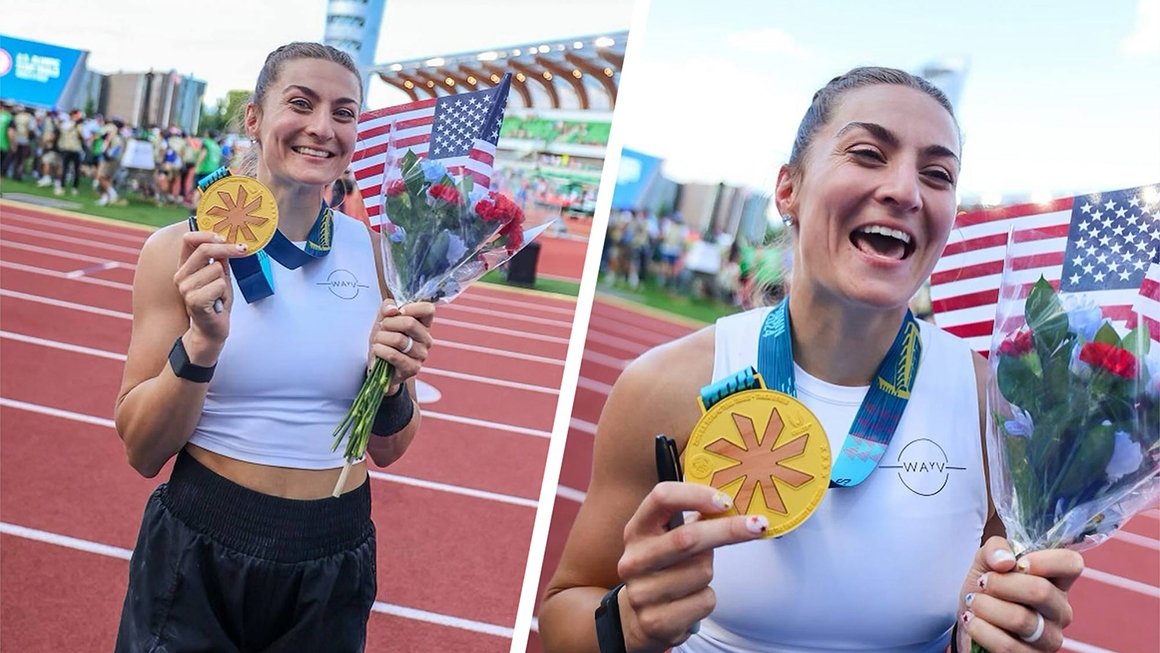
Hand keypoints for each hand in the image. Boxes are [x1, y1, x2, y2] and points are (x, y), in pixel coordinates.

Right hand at [174, 231, 249, 342]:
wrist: (211, 329)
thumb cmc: (216, 302)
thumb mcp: (220, 276)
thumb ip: (220, 259)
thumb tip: (228, 239)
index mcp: (184, 266)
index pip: (188, 240)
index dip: (207, 234)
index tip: (224, 237)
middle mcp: (181, 275)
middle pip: (205, 249)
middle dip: (228, 249)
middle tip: (242, 250)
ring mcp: (185, 288)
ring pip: (217, 269)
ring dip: (225, 282)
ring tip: (220, 294)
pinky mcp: (194, 300)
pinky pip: (219, 285)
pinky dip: (225, 293)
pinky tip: (218, 302)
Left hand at [370, 301, 434, 392]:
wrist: (377, 364)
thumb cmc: (384, 340)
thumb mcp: (383, 319)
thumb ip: (387, 307)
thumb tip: (392, 309)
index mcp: (424, 324)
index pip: (428, 309)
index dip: (411, 307)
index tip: (397, 312)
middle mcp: (426, 340)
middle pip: (410, 323)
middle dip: (388, 323)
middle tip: (382, 328)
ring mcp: (421, 355)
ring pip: (398, 340)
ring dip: (381, 338)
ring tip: (378, 341)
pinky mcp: (412, 369)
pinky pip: (393, 355)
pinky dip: (380, 350)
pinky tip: (378, 350)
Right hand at [616, 482, 766, 652]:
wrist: (638, 618)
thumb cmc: (664, 568)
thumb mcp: (666, 539)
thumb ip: (690, 521)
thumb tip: (733, 506)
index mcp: (637, 530)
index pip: (661, 498)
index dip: (695, 494)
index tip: (725, 501)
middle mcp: (634, 559)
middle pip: (687, 538)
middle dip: (727, 530)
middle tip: (758, 525)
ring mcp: (642, 593)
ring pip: (702, 572)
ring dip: (709, 572)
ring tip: (692, 578)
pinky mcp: (656, 621)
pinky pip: (704, 601)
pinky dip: (706, 598)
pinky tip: (689, 601)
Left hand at [958, 537, 1083, 651]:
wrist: (967, 619)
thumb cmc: (985, 588)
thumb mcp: (985, 560)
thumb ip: (996, 549)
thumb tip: (1005, 561)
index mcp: (1056, 582)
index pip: (1072, 564)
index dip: (1045, 560)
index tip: (1018, 563)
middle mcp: (1060, 611)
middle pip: (1041, 592)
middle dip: (1001, 583)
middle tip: (983, 583)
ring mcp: (1049, 638)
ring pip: (1021, 620)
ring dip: (986, 606)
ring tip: (973, 602)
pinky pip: (1007, 645)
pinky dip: (981, 629)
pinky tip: (972, 620)